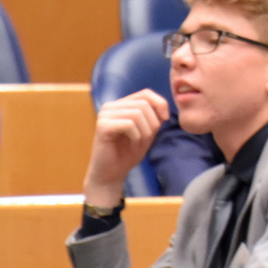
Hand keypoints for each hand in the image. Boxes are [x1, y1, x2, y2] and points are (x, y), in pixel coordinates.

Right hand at [84, 89, 169, 206]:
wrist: (111, 174)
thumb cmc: (128, 153)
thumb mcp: (147, 131)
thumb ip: (155, 117)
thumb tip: (164, 105)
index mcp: (121, 105)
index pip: (146, 93)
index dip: (160, 104)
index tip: (165, 120)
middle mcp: (111, 106)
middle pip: (144, 104)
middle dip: (152, 123)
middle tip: (146, 139)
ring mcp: (104, 115)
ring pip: (137, 114)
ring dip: (145, 132)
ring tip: (138, 143)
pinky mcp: (102, 126)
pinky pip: (129, 124)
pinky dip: (136, 136)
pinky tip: (131, 144)